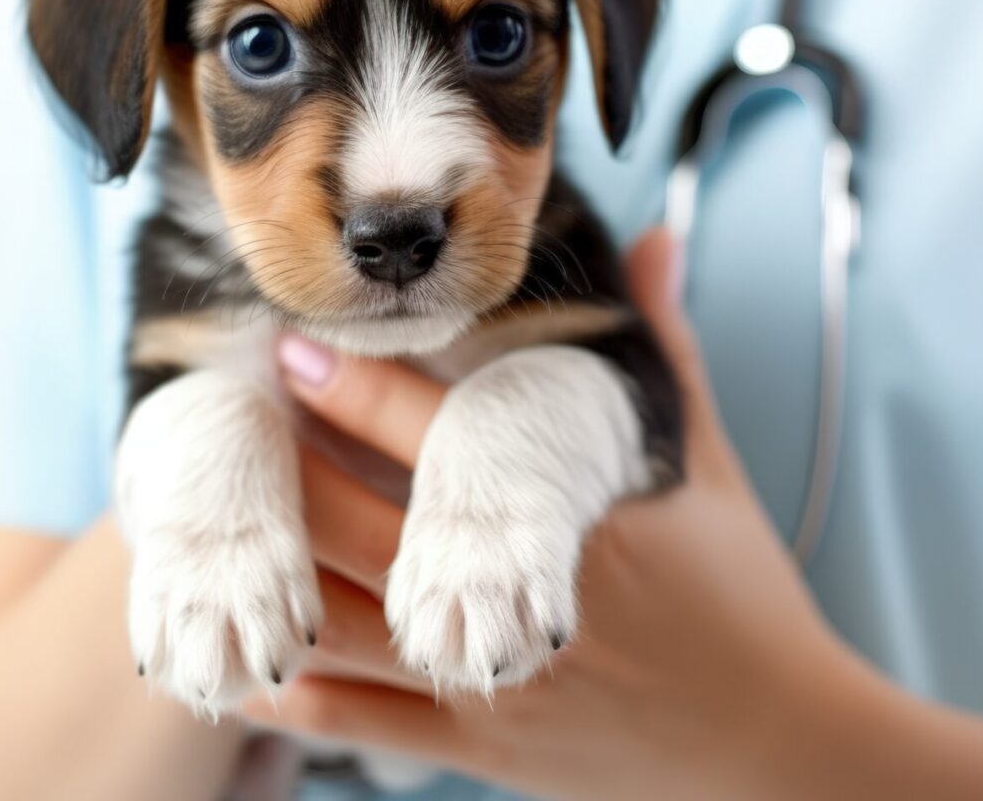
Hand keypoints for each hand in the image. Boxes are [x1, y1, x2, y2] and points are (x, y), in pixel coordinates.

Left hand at [244, 229, 870, 798]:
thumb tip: (656, 233)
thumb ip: (665, 350)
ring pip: (346, 627)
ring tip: (202, 525)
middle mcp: (524, 604)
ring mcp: (496, 686)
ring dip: (270, 575)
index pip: (445, 444)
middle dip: (287, 469)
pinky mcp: (481, 753)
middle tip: (224, 412)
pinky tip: (244, 655)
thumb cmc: (743, 599)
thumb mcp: (706, 467)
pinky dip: (294, 695)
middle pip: (367, 530)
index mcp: (580, 523)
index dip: (358, 390)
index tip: (292, 341)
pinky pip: (361, 727)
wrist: (779, 756)